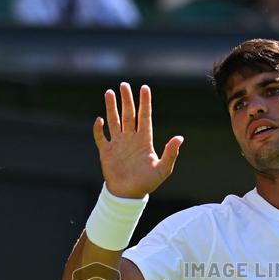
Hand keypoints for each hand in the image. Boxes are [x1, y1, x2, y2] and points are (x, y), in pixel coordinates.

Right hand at [93, 82, 182, 198]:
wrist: (129, 195)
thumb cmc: (147, 183)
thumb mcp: (163, 169)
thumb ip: (171, 153)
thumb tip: (180, 138)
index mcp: (144, 140)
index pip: (144, 117)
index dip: (145, 103)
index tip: (144, 88)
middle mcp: (131, 138)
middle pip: (128, 114)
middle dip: (126, 100)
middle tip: (124, 85)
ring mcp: (118, 144)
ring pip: (114, 121)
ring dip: (111, 107)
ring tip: (110, 92)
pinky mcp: (106, 152)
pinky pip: (100, 137)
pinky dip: (98, 129)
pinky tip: (99, 119)